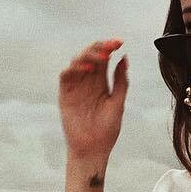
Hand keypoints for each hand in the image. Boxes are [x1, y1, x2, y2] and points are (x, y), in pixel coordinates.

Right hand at [58, 38, 128, 163]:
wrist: (93, 149)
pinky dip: (75, 69)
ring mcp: (76, 86)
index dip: (110, 47)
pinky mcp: (65, 94)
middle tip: (111, 45)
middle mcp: (87, 81)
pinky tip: (88, 70)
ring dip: (88, 55)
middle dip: (100, 47)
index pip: (104, 58)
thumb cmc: (107, 130)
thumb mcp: (118, 103)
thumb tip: (124, 58)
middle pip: (90, 56)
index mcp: (101, 82)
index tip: (120, 42)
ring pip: (78, 61)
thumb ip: (121, 81)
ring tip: (101, 57)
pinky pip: (67, 75)